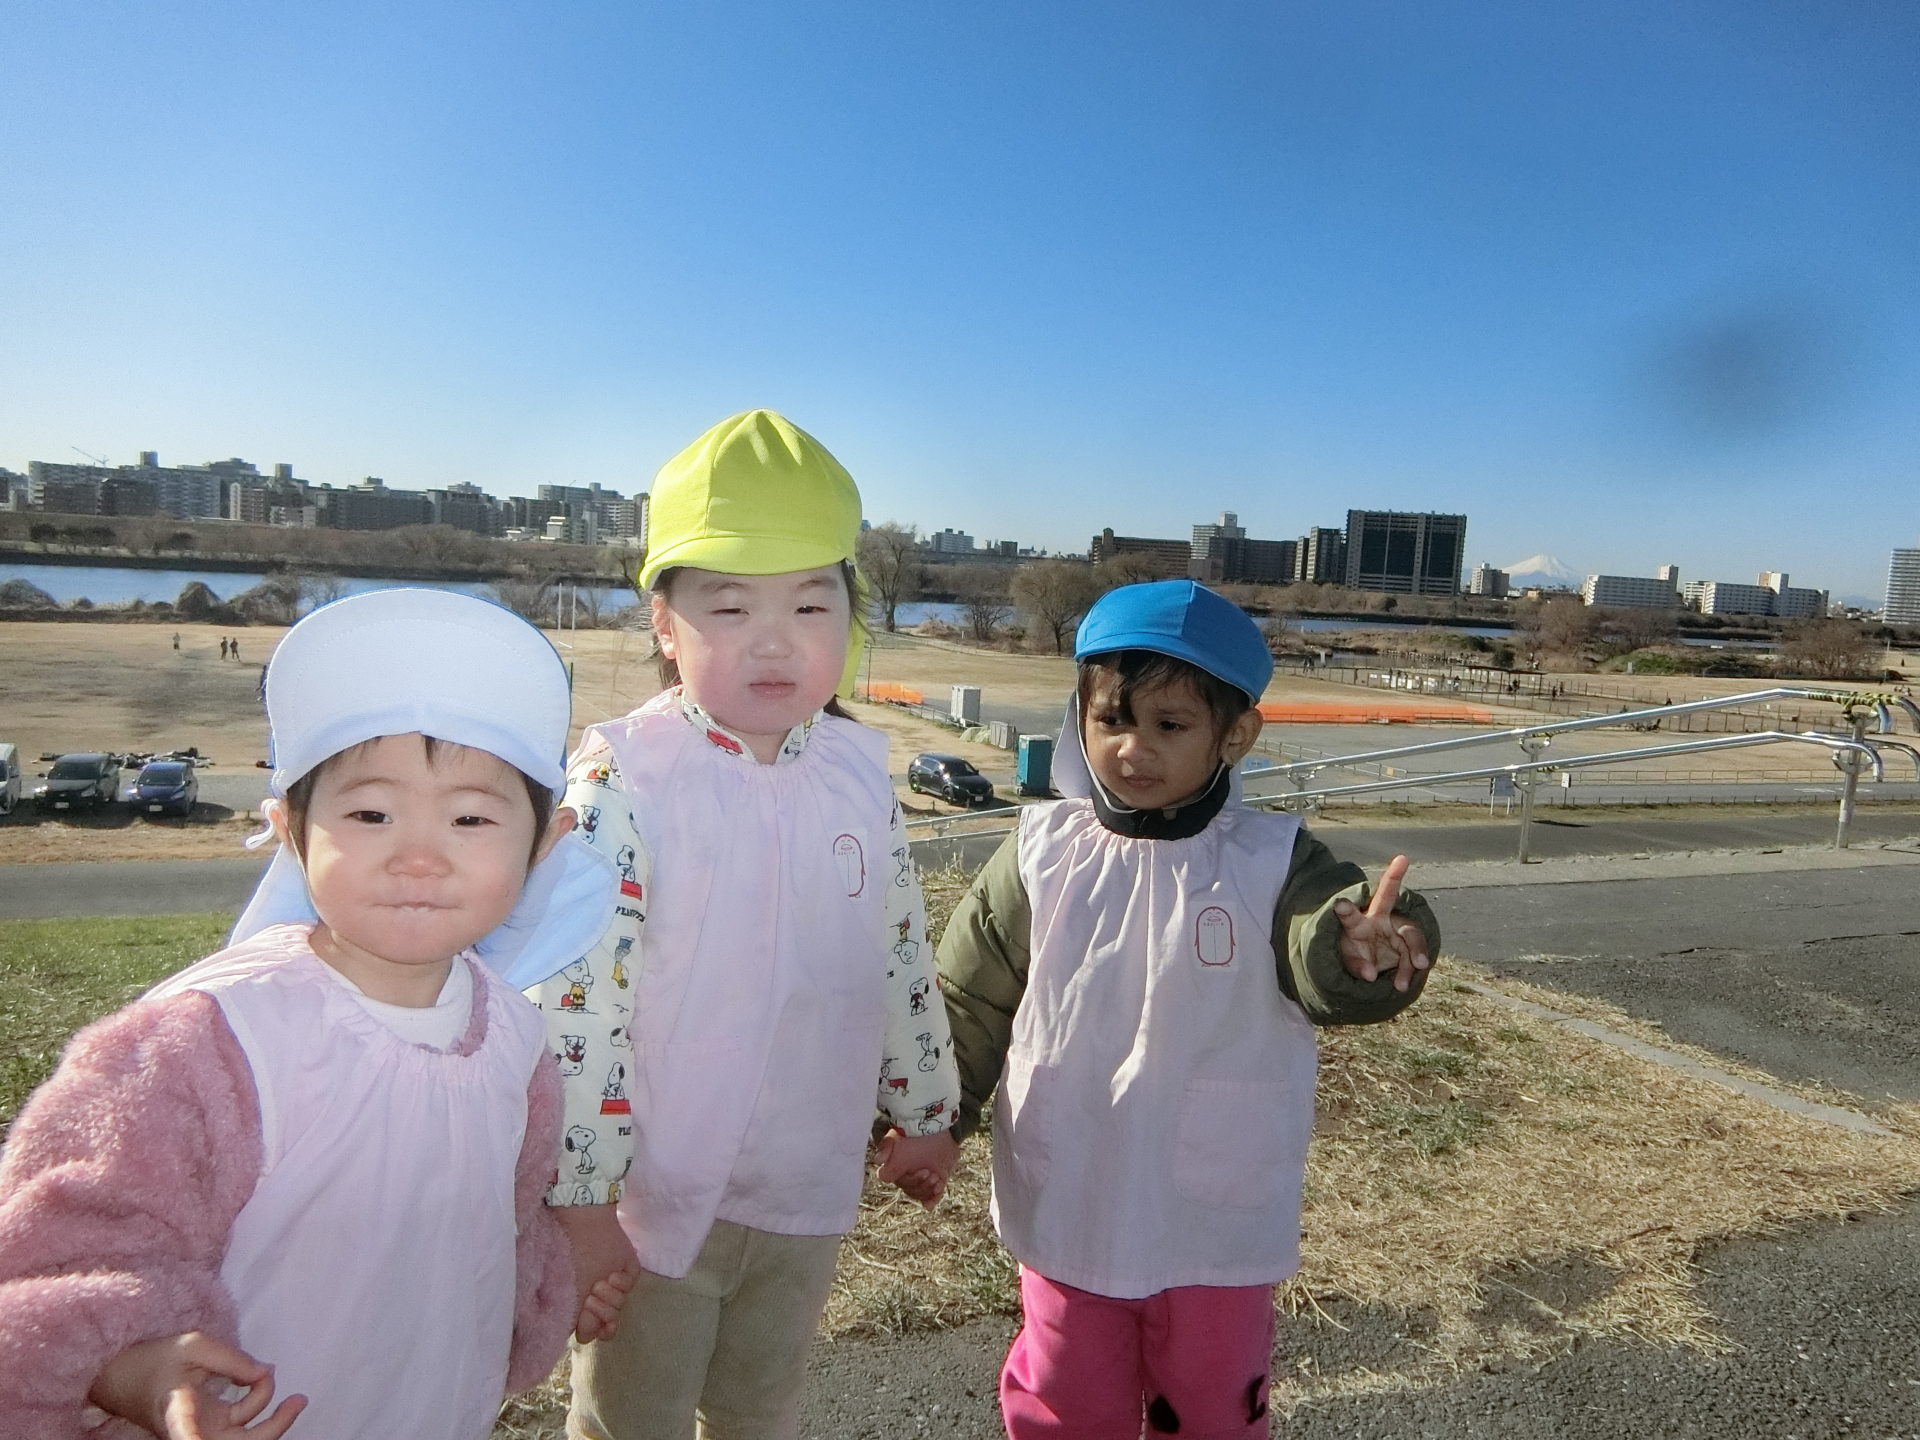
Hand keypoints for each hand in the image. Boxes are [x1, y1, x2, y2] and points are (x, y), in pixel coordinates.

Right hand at [90, 1332, 304, 1439]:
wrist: (124, 1377)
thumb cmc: (154, 1361)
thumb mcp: (193, 1345)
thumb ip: (232, 1359)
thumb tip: (265, 1372)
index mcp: (177, 1412)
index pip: (188, 1435)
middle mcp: (190, 1430)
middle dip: (274, 1427)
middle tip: (299, 1401)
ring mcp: (201, 1430)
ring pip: (244, 1436)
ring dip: (270, 1413)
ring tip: (273, 1376)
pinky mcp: (208, 1425)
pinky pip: (241, 1422)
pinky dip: (256, 1402)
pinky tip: (260, 1379)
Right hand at [552, 1202, 639, 1341]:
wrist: (584, 1227)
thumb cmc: (569, 1259)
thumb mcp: (568, 1293)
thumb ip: (577, 1319)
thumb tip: (586, 1337)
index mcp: (582, 1304)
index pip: (596, 1332)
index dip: (596, 1330)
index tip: (589, 1323)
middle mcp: (599, 1297)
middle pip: (609, 1324)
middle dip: (602, 1312)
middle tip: (591, 1295)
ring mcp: (614, 1285)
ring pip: (620, 1308)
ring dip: (610, 1296)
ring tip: (600, 1282)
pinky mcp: (628, 1272)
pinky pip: (630, 1287)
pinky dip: (622, 1283)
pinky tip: (612, 1274)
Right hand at [876, 1127, 959, 1208]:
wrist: (937, 1126)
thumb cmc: (915, 1132)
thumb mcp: (898, 1136)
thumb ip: (886, 1147)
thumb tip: (878, 1160)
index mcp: (895, 1167)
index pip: (894, 1181)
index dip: (908, 1181)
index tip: (922, 1171)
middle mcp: (905, 1175)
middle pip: (909, 1190)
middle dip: (921, 1184)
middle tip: (931, 1173)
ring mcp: (920, 1179)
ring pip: (920, 1194)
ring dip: (928, 1190)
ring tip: (938, 1178)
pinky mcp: (933, 1180)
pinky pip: (930, 1198)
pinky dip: (932, 1200)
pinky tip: (933, 1200)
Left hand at [1334, 854, 1430, 992]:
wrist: (1374, 965)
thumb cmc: (1356, 956)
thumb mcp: (1350, 962)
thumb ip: (1357, 966)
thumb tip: (1370, 976)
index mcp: (1357, 923)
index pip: (1349, 913)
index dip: (1345, 909)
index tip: (1338, 906)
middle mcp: (1378, 919)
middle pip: (1386, 896)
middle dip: (1394, 876)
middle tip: (1402, 859)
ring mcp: (1396, 929)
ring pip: (1410, 933)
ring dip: (1413, 954)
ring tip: (1410, 974)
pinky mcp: (1409, 944)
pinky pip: (1415, 955)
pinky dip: (1410, 970)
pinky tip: (1401, 984)